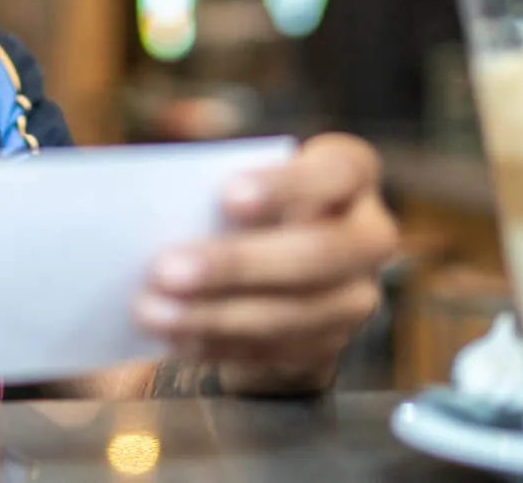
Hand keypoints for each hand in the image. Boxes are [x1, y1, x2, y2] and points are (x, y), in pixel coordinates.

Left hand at [136, 134, 397, 395]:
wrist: (285, 266)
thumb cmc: (256, 203)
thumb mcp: (248, 180)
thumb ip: (218, 189)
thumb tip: (153, 207)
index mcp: (352, 174)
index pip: (338, 173)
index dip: (286, 186)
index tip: (226, 196)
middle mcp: (369, 234)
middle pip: (317, 253)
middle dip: (236, 265)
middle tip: (165, 269)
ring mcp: (357, 295)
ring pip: (295, 313)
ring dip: (216, 316)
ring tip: (154, 311)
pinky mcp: (331, 343)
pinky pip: (275, 350)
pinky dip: (217, 343)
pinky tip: (174, 337)